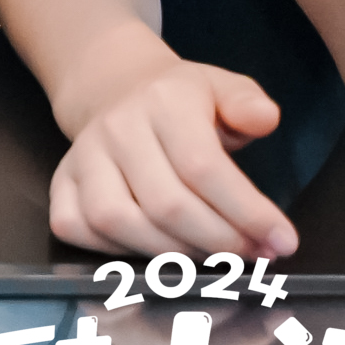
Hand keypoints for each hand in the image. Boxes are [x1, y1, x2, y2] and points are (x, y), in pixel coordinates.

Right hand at [50, 54, 293, 260]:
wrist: (116, 89)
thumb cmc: (182, 102)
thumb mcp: (223, 88)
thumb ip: (248, 104)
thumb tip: (265, 118)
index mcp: (163, 102)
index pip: (202, 167)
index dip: (247, 213)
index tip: (283, 241)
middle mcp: (116, 128)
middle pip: (165, 204)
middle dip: (220, 241)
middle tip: (254, 254)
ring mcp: (82, 157)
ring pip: (117, 220)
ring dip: (173, 253)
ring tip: (211, 256)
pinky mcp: (60, 181)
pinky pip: (76, 227)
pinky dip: (112, 250)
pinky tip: (154, 248)